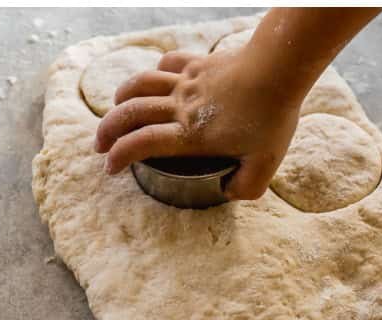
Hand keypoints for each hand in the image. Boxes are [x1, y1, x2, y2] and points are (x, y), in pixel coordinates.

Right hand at [93, 47, 302, 199]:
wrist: (281, 67)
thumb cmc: (273, 116)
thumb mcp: (265, 164)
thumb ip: (245, 187)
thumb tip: (228, 192)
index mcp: (190, 134)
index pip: (141, 144)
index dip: (119, 156)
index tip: (110, 168)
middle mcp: (181, 107)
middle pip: (129, 114)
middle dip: (107, 131)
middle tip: (100, 146)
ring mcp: (186, 82)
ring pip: (140, 85)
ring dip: (120, 99)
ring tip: (115, 112)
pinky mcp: (196, 64)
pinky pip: (166, 64)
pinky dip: (154, 74)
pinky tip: (153, 83)